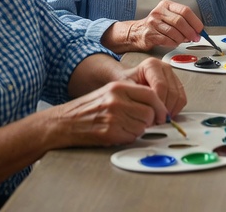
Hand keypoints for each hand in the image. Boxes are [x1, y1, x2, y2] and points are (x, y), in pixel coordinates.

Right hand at [49, 78, 170, 146]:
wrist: (63, 122)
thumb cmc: (86, 109)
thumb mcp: (109, 93)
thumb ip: (131, 96)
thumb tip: (155, 106)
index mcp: (118, 87)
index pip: (151, 94)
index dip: (160, 106)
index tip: (163, 114)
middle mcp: (117, 100)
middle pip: (150, 112)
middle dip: (150, 120)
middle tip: (143, 123)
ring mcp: (113, 116)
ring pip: (143, 126)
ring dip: (139, 129)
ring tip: (125, 127)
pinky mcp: (110, 132)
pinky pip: (132, 137)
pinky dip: (129, 137)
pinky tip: (118, 133)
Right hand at [108, 0, 202, 51]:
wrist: (137, 32)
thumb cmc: (156, 25)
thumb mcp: (168, 16)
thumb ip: (183, 21)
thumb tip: (197, 30)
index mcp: (166, 5)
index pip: (185, 11)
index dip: (195, 21)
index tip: (200, 29)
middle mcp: (159, 12)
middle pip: (180, 21)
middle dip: (190, 32)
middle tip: (195, 38)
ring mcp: (153, 23)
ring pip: (174, 32)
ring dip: (182, 38)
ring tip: (183, 40)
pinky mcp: (150, 34)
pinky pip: (167, 40)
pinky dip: (174, 43)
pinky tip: (174, 43)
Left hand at [127, 57, 186, 115]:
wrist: (128, 80)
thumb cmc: (126, 82)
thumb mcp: (126, 87)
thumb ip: (136, 96)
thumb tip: (148, 109)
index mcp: (152, 65)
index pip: (161, 85)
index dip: (158, 102)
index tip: (153, 114)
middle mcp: (164, 68)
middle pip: (172, 92)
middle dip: (164, 108)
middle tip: (156, 119)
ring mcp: (172, 76)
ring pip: (179, 96)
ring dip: (171, 110)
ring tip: (159, 118)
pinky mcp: (177, 85)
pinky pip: (182, 99)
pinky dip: (175, 109)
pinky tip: (165, 114)